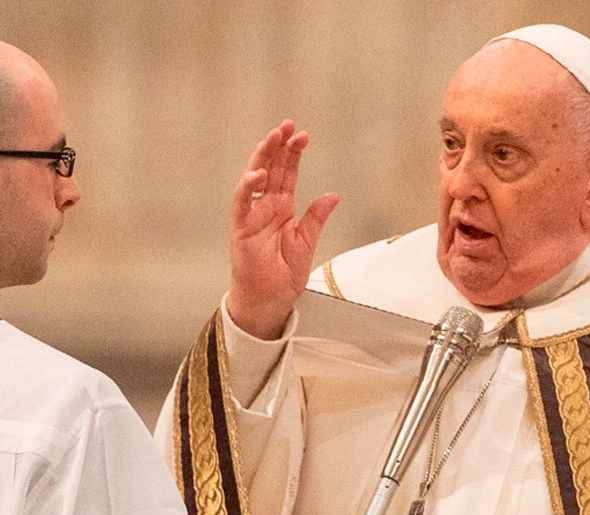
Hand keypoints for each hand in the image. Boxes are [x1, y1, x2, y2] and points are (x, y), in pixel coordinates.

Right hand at [227, 119, 339, 339]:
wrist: (270, 299)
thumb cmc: (284, 273)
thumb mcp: (307, 242)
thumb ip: (316, 217)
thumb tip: (333, 195)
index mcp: (283, 208)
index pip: (287, 174)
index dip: (293, 154)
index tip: (303, 135)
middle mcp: (266, 207)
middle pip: (272, 169)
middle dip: (278, 146)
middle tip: (287, 125)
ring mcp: (252, 215)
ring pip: (254, 178)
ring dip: (262, 157)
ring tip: (273, 137)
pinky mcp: (241, 228)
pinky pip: (242, 202)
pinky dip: (248, 186)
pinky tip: (258, 172)